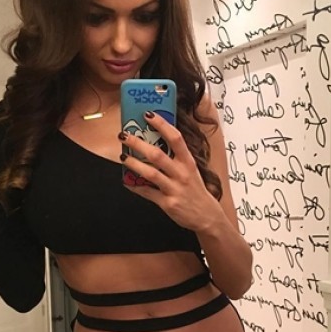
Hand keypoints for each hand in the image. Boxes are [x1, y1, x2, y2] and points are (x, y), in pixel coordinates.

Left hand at [119, 111, 220, 232]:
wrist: (207, 216)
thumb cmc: (196, 191)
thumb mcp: (191, 170)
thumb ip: (177, 158)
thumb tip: (156, 142)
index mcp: (188, 162)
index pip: (176, 138)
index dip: (161, 124)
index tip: (148, 114)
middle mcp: (182, 174)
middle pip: (157, 155)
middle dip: (138, 143)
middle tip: (124, 135)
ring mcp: (174, 189)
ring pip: (150, 173)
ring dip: (134, 164)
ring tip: (123, 157)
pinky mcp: (168, 203)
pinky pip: (147, 193)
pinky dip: (135, 186)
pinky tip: (126, 181)